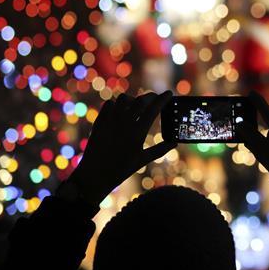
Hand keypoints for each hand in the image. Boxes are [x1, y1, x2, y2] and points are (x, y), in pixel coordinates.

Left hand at [67, 91, 175, 205]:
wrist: (93, 176)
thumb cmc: (120, 170)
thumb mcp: (142, 160)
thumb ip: (160, 150)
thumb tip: (175, 142)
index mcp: (137, 133)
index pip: (153, 109)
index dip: (163, 99)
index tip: (169, 93)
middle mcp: (124, 124)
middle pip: (141, 100)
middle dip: (151, 97)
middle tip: (155, 98)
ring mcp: (110, 121)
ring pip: (124, 98)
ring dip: (133, 99)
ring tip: (137, 105)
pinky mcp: (99, 122)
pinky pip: (109, 104)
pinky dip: (117, 104)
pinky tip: (120, 110)